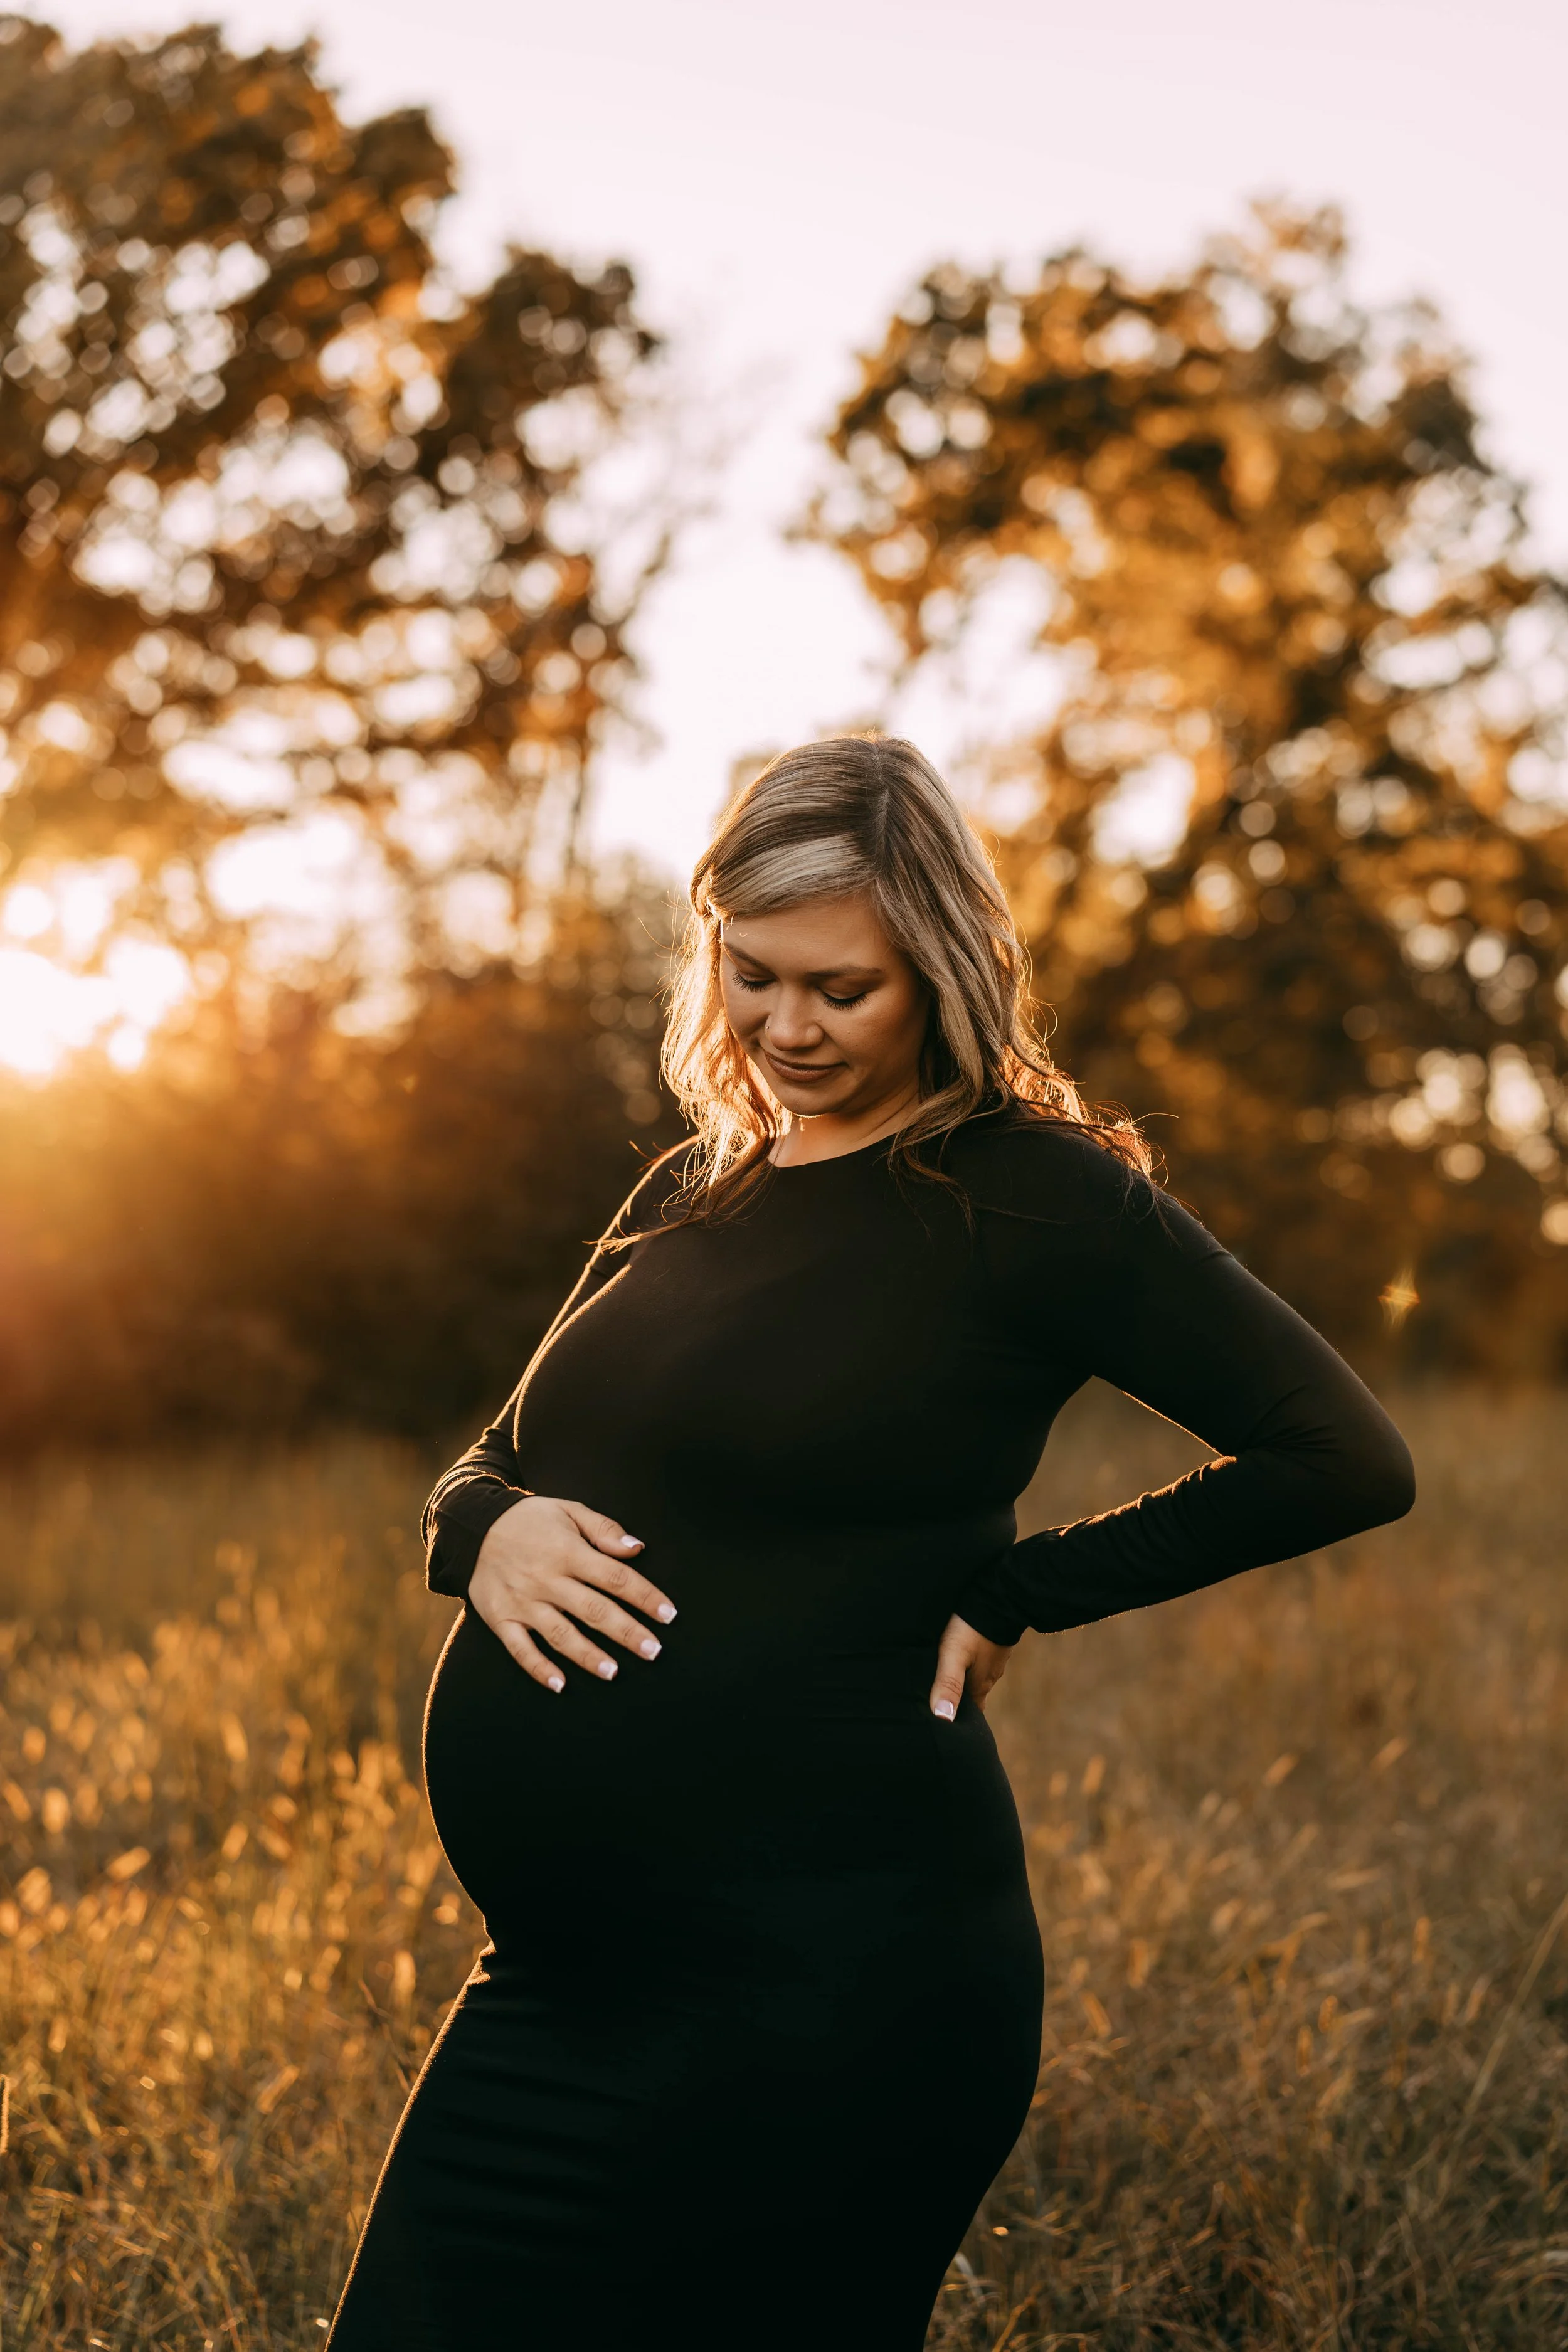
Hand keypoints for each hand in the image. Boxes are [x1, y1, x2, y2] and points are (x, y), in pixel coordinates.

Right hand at [468, 1497, 675, 1692]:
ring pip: (560, 1634)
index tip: (669, 1615)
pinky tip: (560, 1685)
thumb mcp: (569, 1511)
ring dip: (588, 1655)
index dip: (645, 1596)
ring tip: (614, 1672)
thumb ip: (604, 1530)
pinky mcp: (501, 1618)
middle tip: (654, 1651)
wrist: (472, 1525)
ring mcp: (523, 1602)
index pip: (615, 1577)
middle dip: (627, 1632)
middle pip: (594, 1610)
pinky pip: (520, 1649)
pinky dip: (539, 1668)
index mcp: (568, 1552)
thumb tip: (637, 1549)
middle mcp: (547, 1580)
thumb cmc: (531, 1519)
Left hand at [929, 1614, 1014, 1720]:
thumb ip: (948, 1684)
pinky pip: (980, 1658)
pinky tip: (959, 1654)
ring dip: (963, 1678)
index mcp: (980, 1684)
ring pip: (976, 1675)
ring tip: (944, 1676)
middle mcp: (990, 1675)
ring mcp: (994, 1658)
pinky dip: (969, 1661)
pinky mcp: (994, 1642)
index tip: (946, 1724)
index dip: (959, 1718)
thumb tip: (943, 1720)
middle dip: (958, 1698)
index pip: (971, 1712)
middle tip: (939, 1698)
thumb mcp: (953, 1654)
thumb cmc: (972, 1627)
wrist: (1000, 1595)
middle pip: (972, 1694)